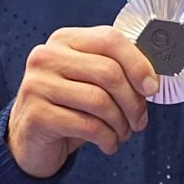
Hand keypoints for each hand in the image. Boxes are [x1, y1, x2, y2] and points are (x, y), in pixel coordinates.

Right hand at [9, 27, 159, 177]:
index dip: (138, 64)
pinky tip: (109, 144)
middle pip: (108, 72)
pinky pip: (87, 125)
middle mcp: (46, 57)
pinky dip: (107, 138)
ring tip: (123, 133)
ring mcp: (37, 85)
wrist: (31, 141)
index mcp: (65, 40)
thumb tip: (153, 80)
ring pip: (99, 100)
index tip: (152, 88)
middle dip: (133, 101)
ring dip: (121, 123)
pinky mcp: (36, 115)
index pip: (110, 39)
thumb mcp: (92, 82)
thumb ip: (117, 71)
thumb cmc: (70, 108)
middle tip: (139, 120)